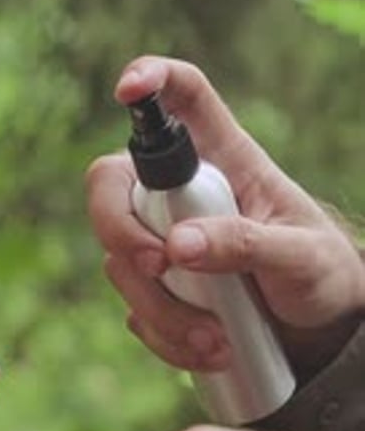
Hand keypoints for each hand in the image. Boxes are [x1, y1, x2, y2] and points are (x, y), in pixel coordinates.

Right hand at [87, 55, 364, 378]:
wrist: (320, 332)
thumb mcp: (301, 256)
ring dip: (160, 308)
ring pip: (119, 261)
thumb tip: (178, 246)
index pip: (184, 100)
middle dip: (120, 229)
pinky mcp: (159, 289)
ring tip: (216, 341)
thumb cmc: (320, 273)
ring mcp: (163, 241)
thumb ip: (245, 244)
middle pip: (111, 185)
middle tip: (161, 267)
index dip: (153, 79)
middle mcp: (181, 194)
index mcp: (226, 160)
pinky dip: (165, 337)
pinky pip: (136, 310)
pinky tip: (208, 351)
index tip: (129, 87)